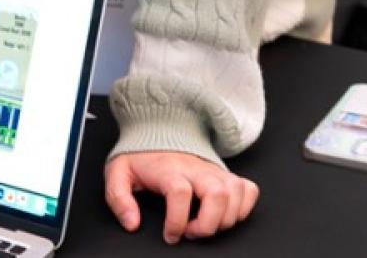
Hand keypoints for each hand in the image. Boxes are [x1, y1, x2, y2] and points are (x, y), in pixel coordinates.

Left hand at [105, 151, 258, 242]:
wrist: (157, 131)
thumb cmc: (140, 156)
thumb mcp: (118, 174)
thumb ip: (119, 199)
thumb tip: (132, 222)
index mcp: (169, 169)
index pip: (180, 192)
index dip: (177, 220)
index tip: (170, 235)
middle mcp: (196, 169)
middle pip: (217, 194)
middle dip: (208, 224)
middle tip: (192, 232)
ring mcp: (214, 171)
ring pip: (236, 193)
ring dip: (226, 218)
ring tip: (206, 225)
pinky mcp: (225, 173)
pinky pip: (248, 189)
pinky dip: (244, 207)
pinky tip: (225, 214)